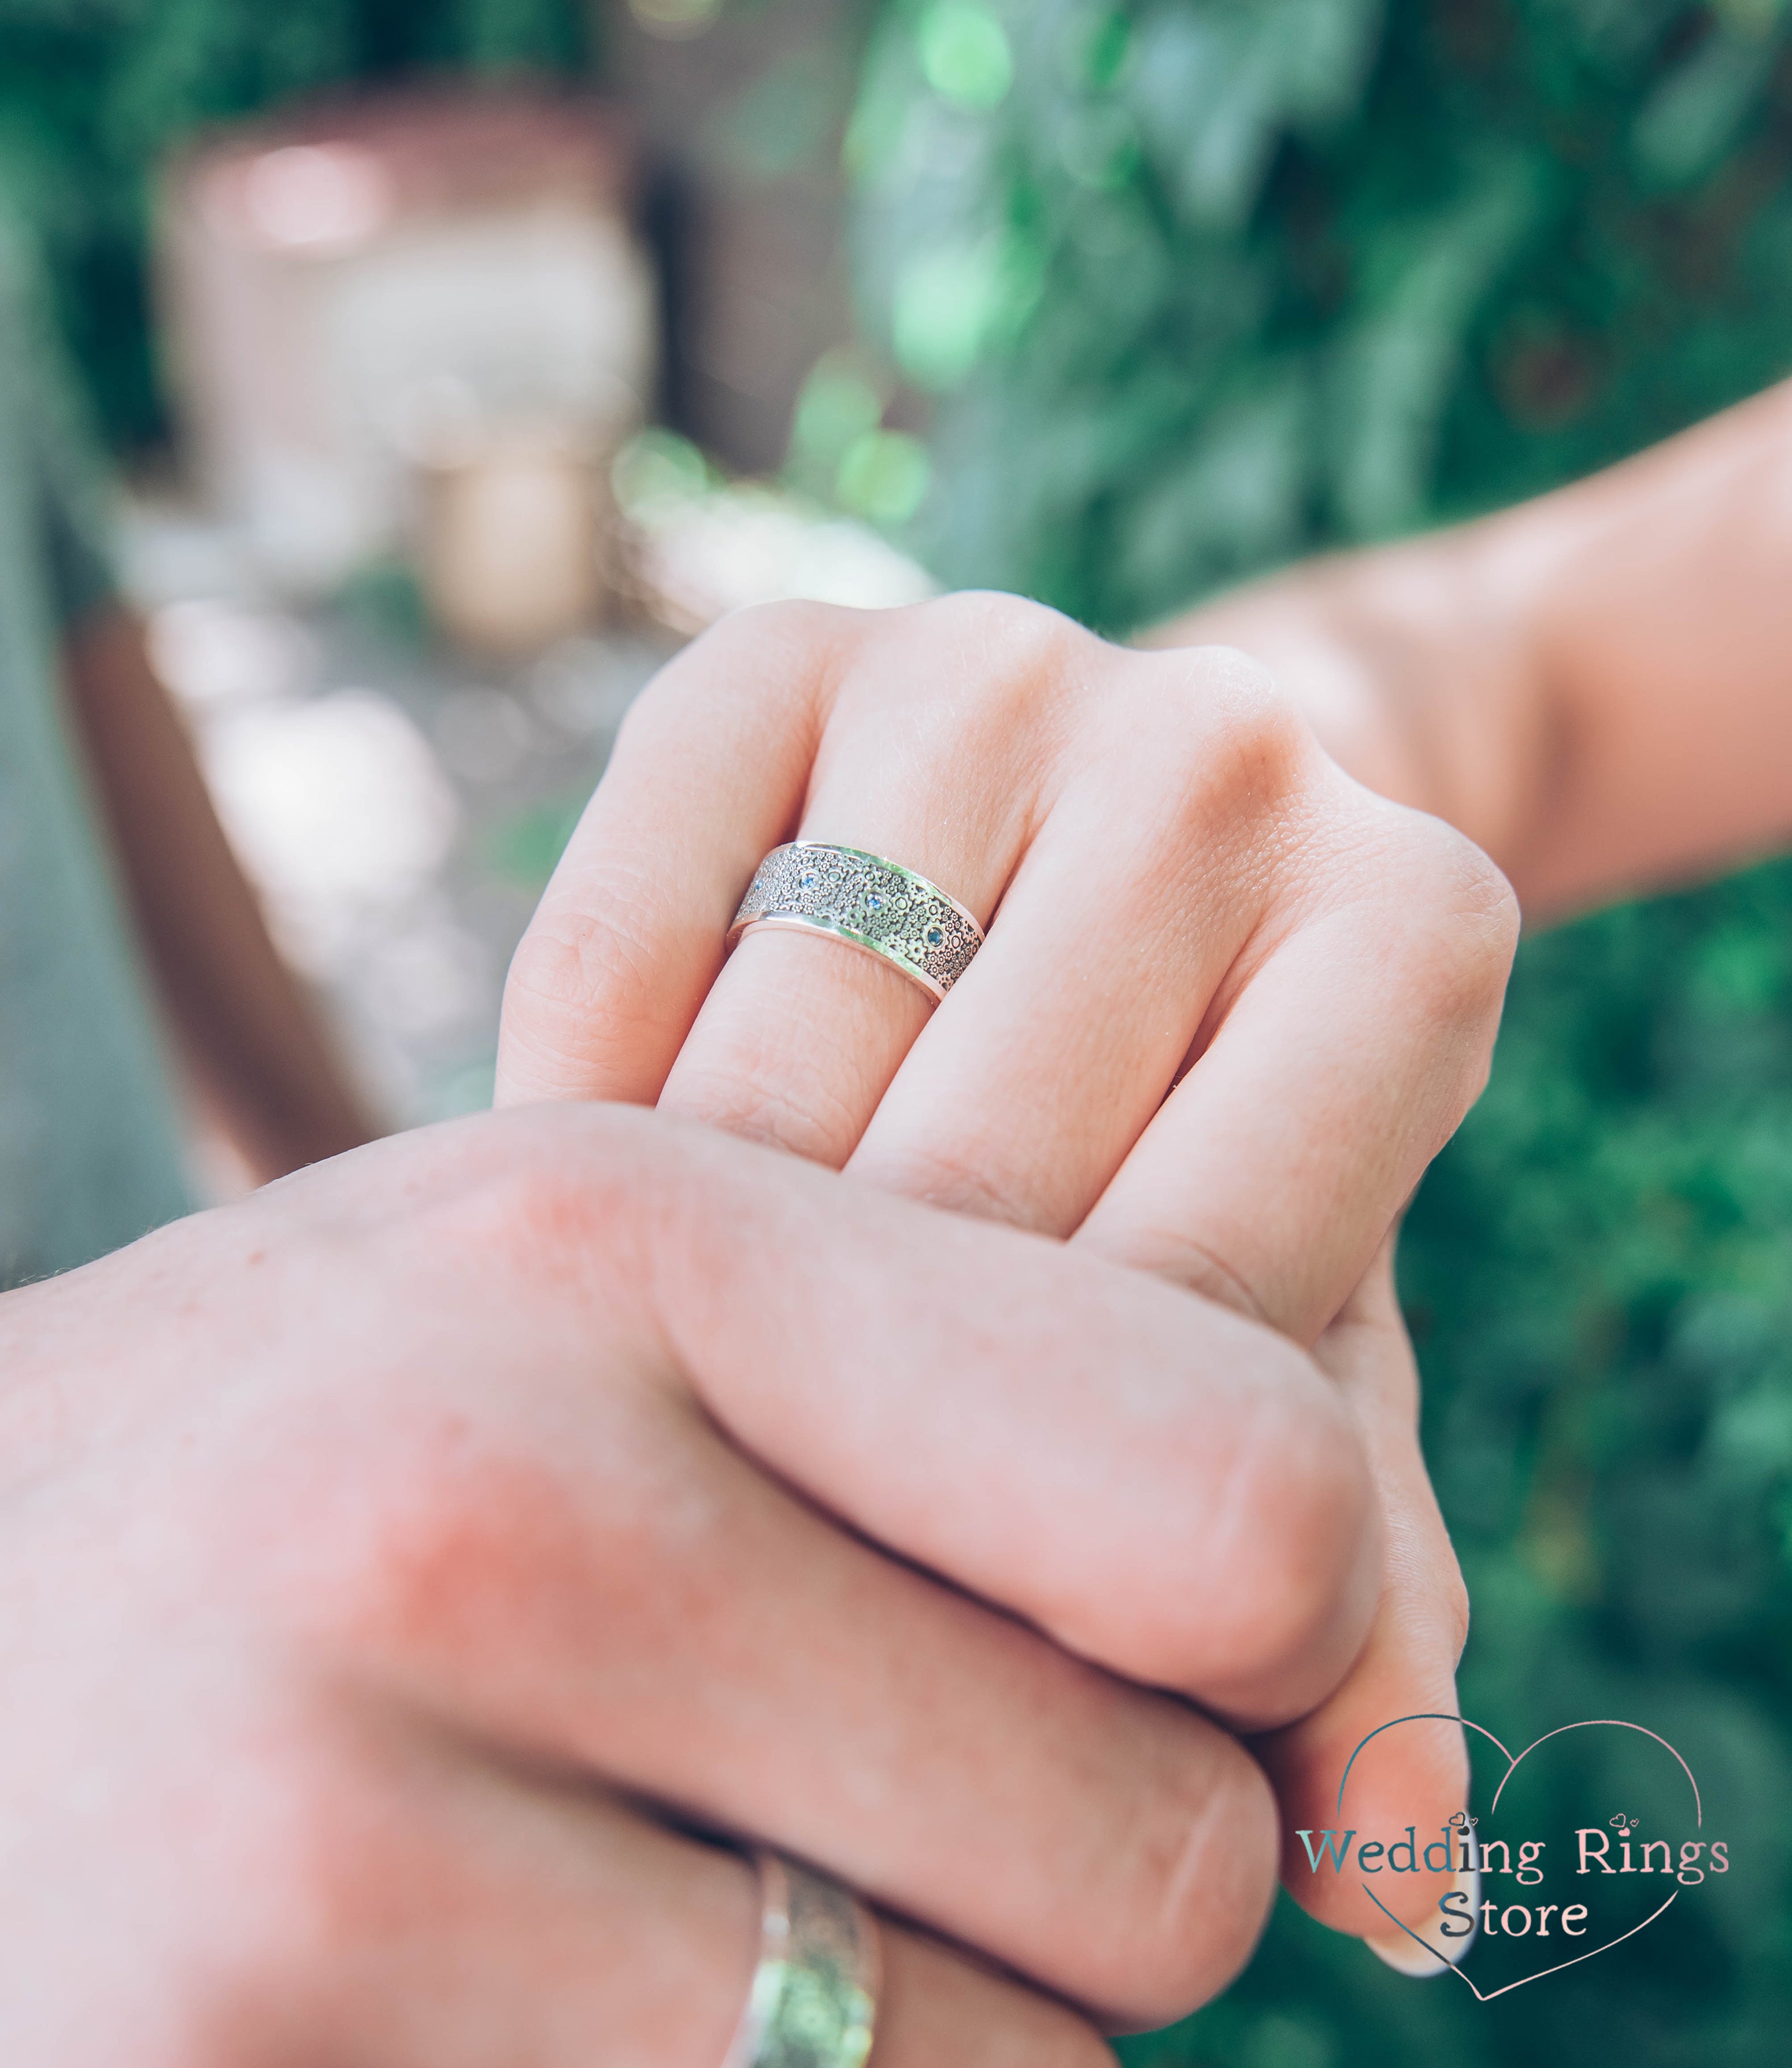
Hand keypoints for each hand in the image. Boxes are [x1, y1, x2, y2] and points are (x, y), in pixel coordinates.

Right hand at [0, 1105, 1377, 2061]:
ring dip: (940, 2038)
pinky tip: (567, 1997)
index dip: (1300, 1631)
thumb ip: (988, 1422)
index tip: (1199, 1667)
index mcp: (621, 1231)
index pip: (1242, 1492)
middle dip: (1098, 1877)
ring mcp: (335, 1844)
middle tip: (889, 1794)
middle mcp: (482, 1499)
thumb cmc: (339, 1451)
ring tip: (700, 1892)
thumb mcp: (623, 1308)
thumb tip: (1365, 1727)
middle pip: (1164, 1854)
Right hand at [496, 592, 1518, 1939]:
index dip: (1050, 1520)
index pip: (1206, 1315)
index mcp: (1412, 928)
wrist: (1083, 858)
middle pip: (975, 1210)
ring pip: (766, 1101)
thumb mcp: (1286, 1361)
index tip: (939, 1604)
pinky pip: (608, 949)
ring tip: (650, 1412)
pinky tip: (600, 1215)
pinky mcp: (770, 639)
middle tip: (755, 1550)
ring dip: (679, 1300)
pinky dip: (573, 1119)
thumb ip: (1345, 1588)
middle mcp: (1225, 747)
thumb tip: (1392, 1884)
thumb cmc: (1190, 1159)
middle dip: (854, 1430)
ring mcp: (992, 663)